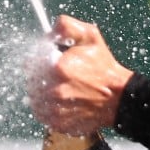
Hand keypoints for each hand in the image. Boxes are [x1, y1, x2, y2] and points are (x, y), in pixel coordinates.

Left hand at [26, 15, 133, 135]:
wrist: (119, 99)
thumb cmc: (104, 68)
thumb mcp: (90, 37)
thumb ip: (65, 26)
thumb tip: (47, 32)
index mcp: (57, 68)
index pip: (30, 60)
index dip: (39, 59)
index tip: (49, 60)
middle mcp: (52, 91)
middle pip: (31, 79)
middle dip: (41, 74)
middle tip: (59, 75)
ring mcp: (53, 110)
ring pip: (34, 96)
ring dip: (43, 91)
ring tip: (63, 88)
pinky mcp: (56, 124)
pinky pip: (41, 112)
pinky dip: (47, 107)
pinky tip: (64, 101)